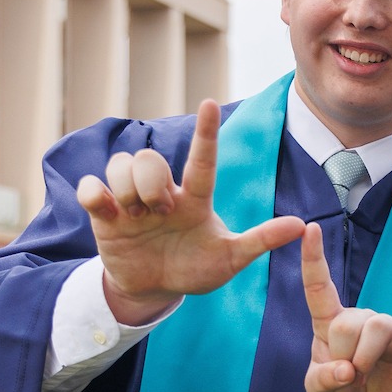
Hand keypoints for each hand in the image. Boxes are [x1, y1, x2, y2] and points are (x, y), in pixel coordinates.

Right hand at [76, 100, 307, 322]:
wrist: (155, 289)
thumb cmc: (195, 269)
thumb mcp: (229, 259)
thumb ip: (260, 241)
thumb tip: (302, 226)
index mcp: (194, 199)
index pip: (202, 160)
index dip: (206, 133)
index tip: (209, 103)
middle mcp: (162, 192)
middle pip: (150, 159)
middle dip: (153, 183)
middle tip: (161, 212)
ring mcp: (130, 200)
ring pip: (120, 165)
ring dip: (127, 190)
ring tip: (135, 216)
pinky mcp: (103, 213)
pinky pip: (89, 187)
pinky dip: (94, 195)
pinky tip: (106, 212)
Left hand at [300, 223, 391, 391]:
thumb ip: (322, 381)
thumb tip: (346, 371)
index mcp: (329, 324)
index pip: (319, 287)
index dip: (314, 259)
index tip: (310, 228)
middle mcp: (359, 317)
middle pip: (346, 323)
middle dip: (344, 356)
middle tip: (349, 376)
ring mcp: (386, 327)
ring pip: (374, 328)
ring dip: (366, 358)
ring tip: (366, 374)